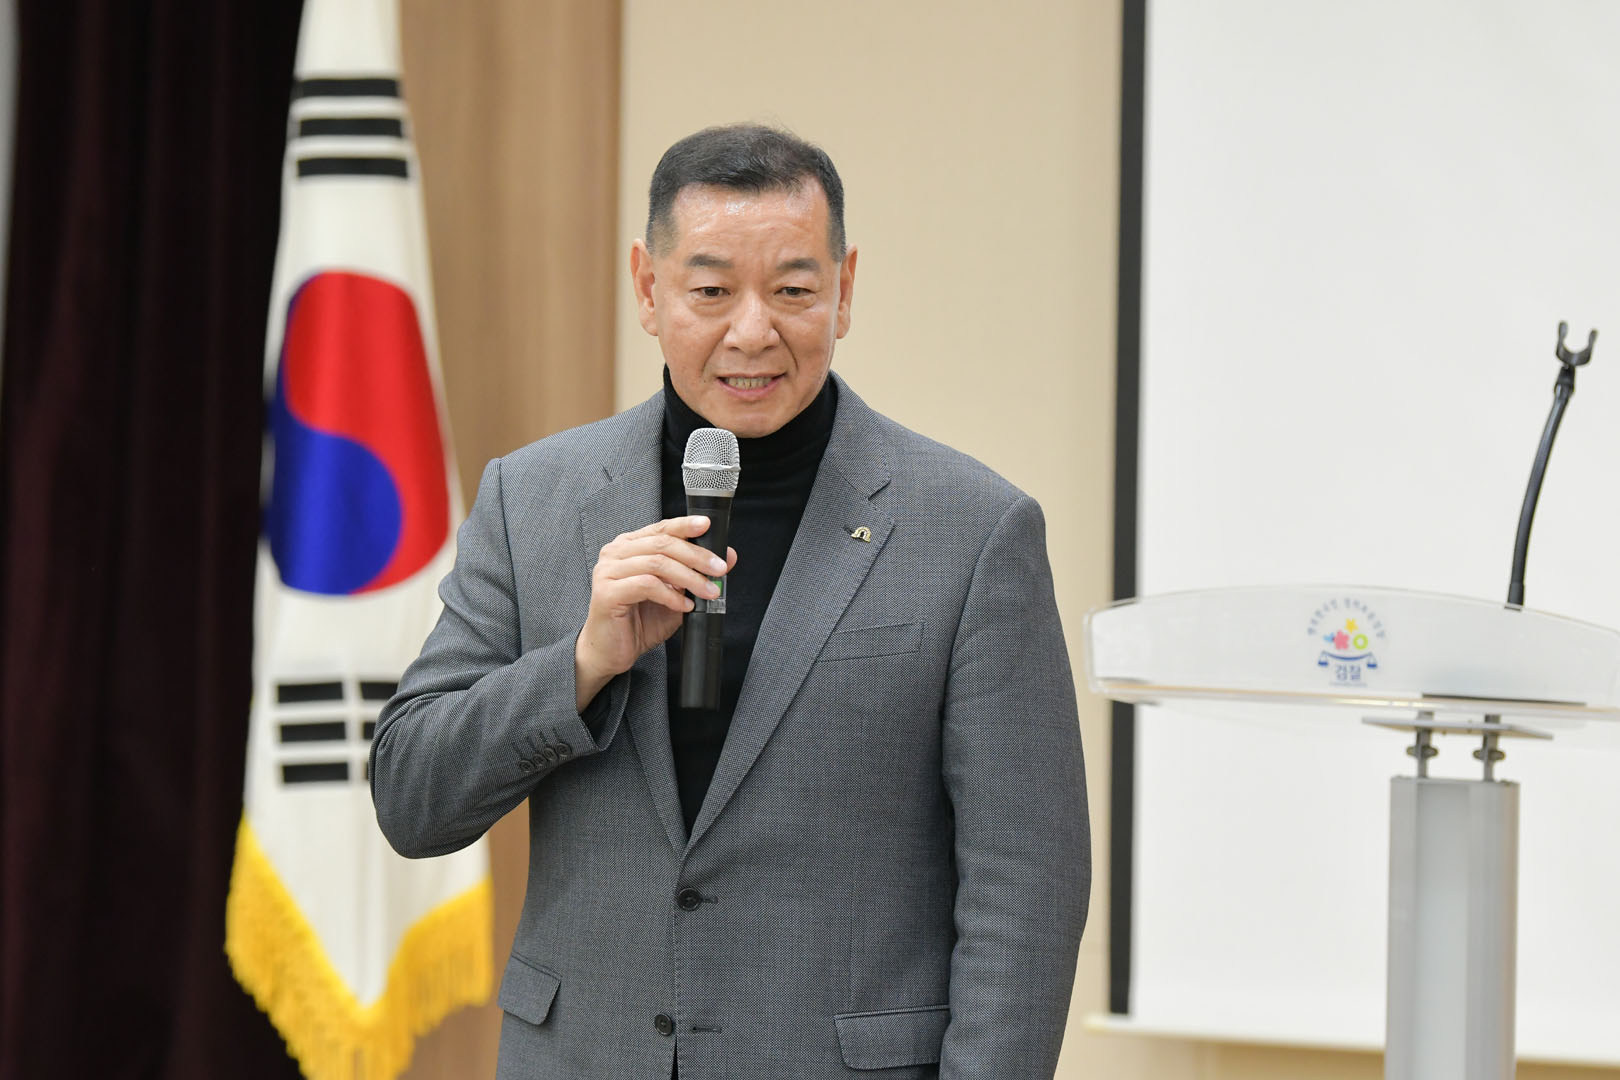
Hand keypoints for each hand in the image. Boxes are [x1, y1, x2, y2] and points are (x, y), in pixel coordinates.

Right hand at [574, 516, 736, 712]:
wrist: (611, 650)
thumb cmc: (638, 621)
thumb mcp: (676, 594)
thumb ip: (697, 573)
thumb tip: (728, 556)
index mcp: (630, 546)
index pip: (661, 529)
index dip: (685, 525)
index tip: (707, 526)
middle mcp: (616, 553)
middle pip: (662, 543)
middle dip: (696, 556)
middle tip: (719, 569)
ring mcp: (608, 571)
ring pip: (657, 563)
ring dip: (689, 578)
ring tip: (707, 592)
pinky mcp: (607, 592)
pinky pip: (647, 585)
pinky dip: (671, 595)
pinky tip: (684, 605)